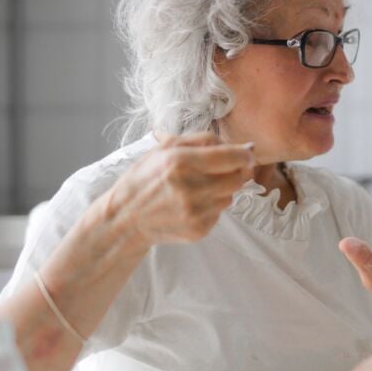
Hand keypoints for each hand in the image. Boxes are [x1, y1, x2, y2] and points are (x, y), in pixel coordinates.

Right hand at [103, 132, 253, 245]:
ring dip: (223, 189)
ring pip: (231, 196)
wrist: (125, 218)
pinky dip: (212, 206)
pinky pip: (220, 213)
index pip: (233, 157)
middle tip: (224, 169)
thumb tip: (242, 146)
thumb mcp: (164, 149)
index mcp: (180, 162)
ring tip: (199, 187)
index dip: (245, 155)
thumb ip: (203, 140)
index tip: (246, 153)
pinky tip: (192, 203)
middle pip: (238, 178)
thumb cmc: (145, 178)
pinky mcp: (199, 230)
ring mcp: (195, 212)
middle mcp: (190, 189)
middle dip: (236, 171)